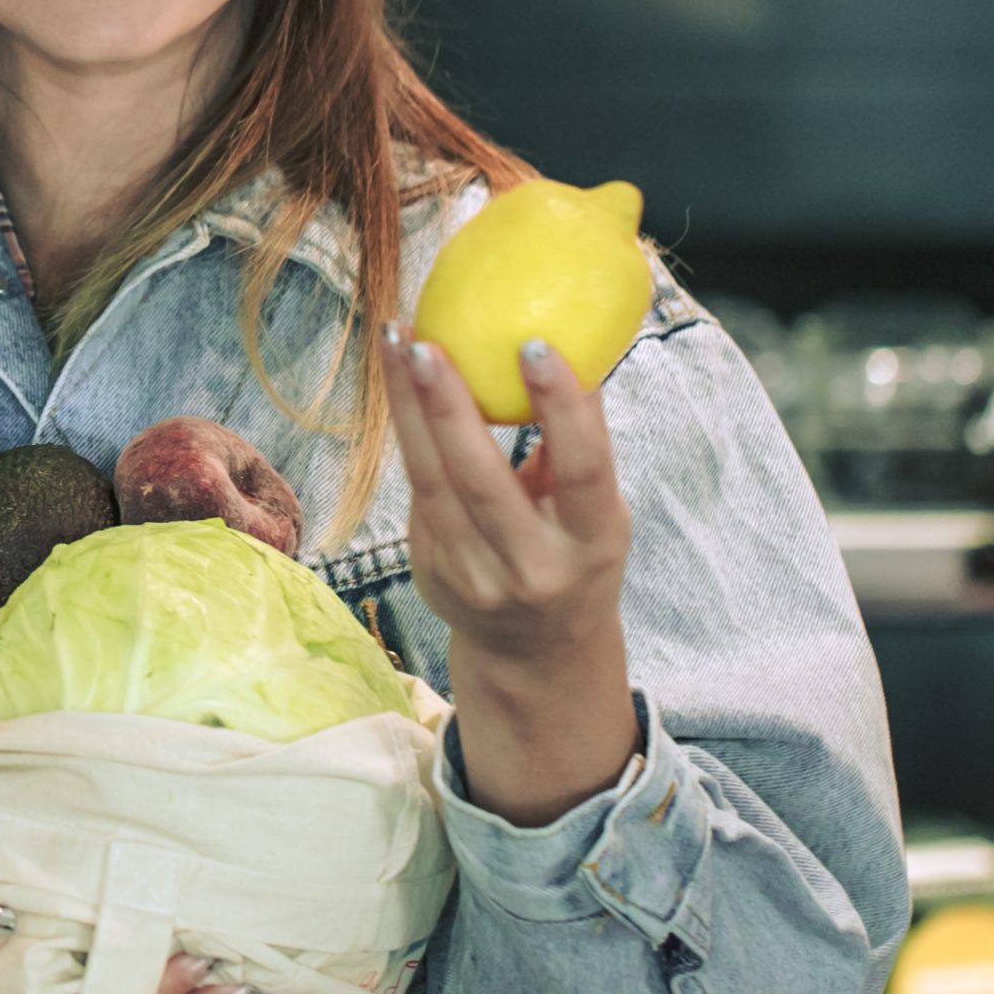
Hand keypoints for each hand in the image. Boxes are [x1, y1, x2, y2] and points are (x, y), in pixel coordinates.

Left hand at [384, 328, 630, 662]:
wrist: (534, 653)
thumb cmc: (573, 556)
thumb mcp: (598, 515)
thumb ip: (580, 450)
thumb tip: (566, 348)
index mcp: (591, 543)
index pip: (582, 470)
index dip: (561, 408)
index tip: (535, 344)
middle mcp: (532, 567)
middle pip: (482, 480)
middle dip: (449, 405)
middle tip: (427, 342)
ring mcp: (473, 577)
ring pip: (431, 483)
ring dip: (407, 407)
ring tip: (395, 340)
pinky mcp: (431, 572)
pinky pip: (417, 493)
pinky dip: (407, 434)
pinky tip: (398, 385)